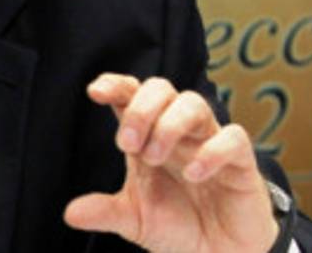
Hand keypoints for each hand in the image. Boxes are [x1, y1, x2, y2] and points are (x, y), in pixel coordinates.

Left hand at [64, 73, 279, 252]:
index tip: (96, 92)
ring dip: (169, 125)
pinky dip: (211, 151)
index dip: (115, 85)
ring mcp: (209, 143)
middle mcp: (178, 133)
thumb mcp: (135, 221)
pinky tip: (193, 173)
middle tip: (127, 144)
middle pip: (161, 89)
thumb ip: (105, 213)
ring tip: (154, 158)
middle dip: (140, 109)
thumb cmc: (178, 226)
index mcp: (148, 137)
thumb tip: (70, 213)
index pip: (132, 95)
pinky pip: (233, 138)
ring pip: (194, 103)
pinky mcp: (241, 163)